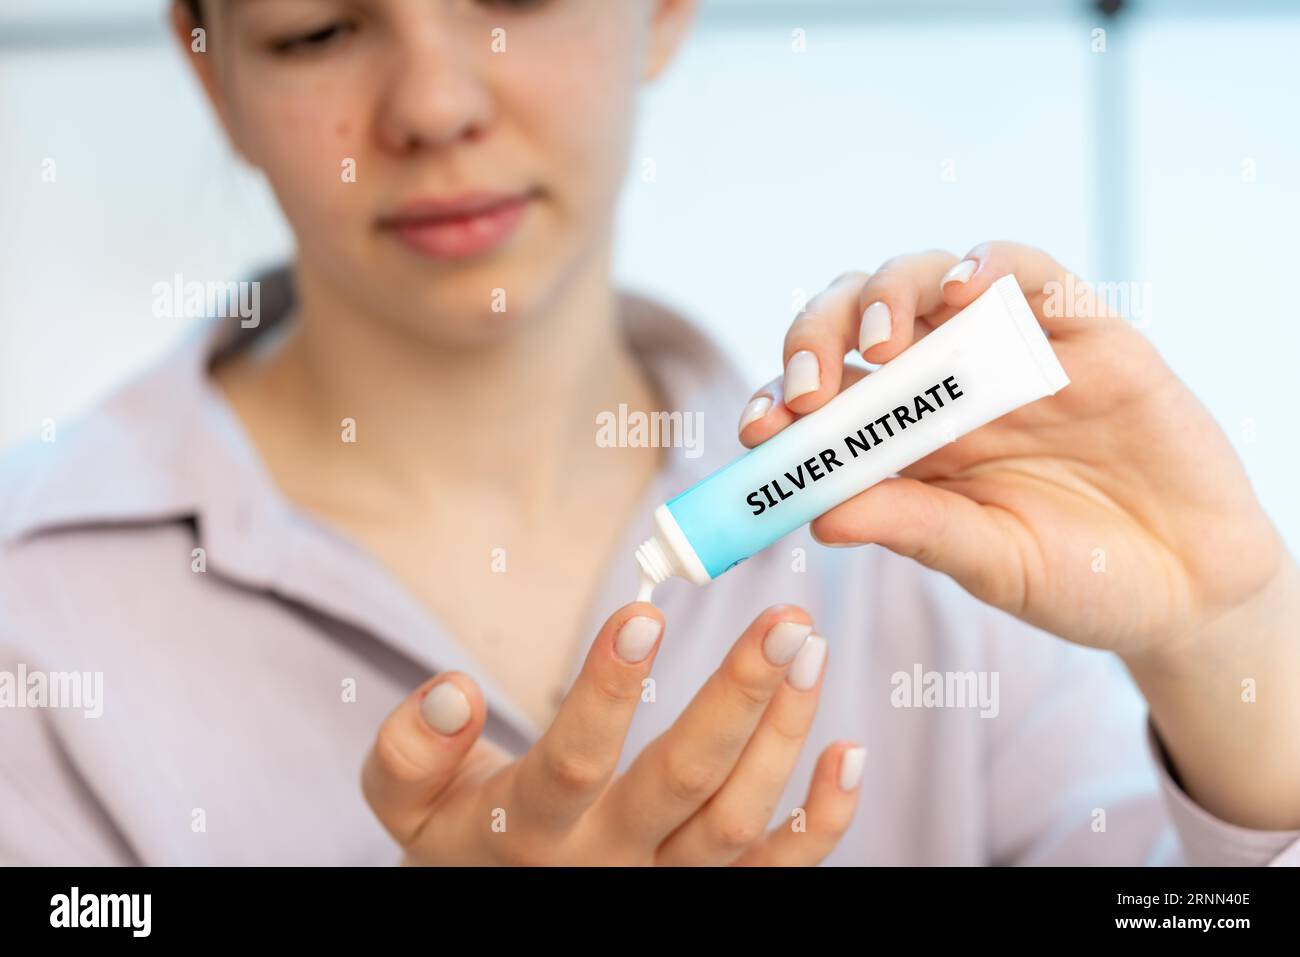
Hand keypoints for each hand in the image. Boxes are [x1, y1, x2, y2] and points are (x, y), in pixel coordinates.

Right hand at [361, 603, 861, 864]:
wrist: (496, 900)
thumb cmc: (457, 836)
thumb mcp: (405, 805)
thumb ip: (412, 750)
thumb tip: (453, 691)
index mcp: (527, 833)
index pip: (572, 763)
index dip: (608, 690)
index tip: (645, 610)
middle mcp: (606, 865)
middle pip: (681, 786)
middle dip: (737, 696)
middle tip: (786, 618)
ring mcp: (665, 887)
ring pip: (738, 821)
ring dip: (783, 735)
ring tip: (810, 647)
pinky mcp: (706, 896)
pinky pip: (778, 872)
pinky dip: (823, 821)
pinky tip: (847, 751)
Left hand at [739, 242, 1292, 663]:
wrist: (1194, 584)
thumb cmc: (1081, 579)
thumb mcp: (990, 562)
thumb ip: (915, 528)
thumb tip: (819, 515)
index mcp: (905, 443)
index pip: (822, 400)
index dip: (779, 403)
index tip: (758, 431)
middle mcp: (944, 387)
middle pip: (857, 324)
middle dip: (817, 338)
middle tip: (808, 386)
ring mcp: (1008, 351)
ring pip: (925, 281)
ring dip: (888, 298)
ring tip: (882, 346)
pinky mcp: (1081, 327)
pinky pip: (1025, 270)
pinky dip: (987, 264)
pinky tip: (960, 289)